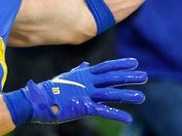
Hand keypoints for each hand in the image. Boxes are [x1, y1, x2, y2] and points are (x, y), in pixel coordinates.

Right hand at [3, 58, 146, 124]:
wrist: (37, 100)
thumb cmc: (51, 89)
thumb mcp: (67, 77)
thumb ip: (79, 71)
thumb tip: (86, 65)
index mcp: (84, 74)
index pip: (106, 67)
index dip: (121, 64)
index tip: (135, 62)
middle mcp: (87, 82)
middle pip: (112, 78)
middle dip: (128, 77)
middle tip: (144, 76)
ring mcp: (85, 94)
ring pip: (110, 94)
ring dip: (127, 95)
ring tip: (142, 97)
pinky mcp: (82, 107)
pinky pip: (102, 111)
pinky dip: (115, 114)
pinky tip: (127, 118)